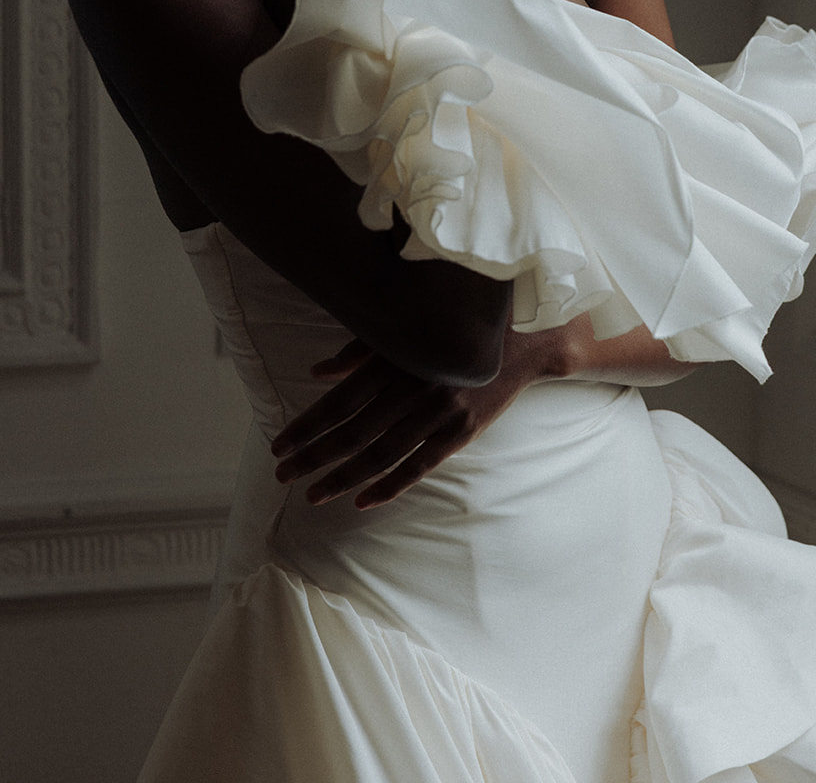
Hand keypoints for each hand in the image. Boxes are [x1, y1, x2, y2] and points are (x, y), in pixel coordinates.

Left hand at [271, 324, 564, 508]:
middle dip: (314, 456)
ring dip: (343, 477)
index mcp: (399, 356)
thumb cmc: (458, 325)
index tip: (280, 444)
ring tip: (312, 495)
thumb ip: (363, 349)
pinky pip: (420, 465)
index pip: (342, 400)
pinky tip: (362, 500)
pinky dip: (390, 485)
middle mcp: (417, 385)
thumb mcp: (411, 327)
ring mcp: (442, 411)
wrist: (526, 336)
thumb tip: (318, 371)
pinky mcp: (463, 430)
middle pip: (355, 431)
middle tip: (283, 474)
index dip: (308, 425)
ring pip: (382, 454)